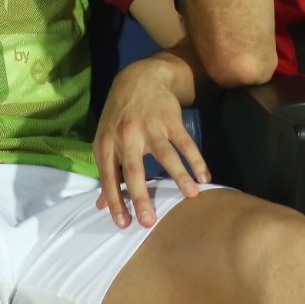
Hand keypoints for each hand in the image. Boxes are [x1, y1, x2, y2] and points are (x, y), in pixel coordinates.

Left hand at [93, 60, 209, 227]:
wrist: (138, 79)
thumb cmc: (119, 116)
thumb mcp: (105, 140)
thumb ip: (106, 172)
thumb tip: (100, 205)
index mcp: (107, 144)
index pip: (109, 177)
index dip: (115, 201)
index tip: (124, 224)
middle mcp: (126, 136)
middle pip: (134, 170)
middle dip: (141, 197)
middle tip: (150, 221)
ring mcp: (150, 127)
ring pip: (165, 155)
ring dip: (179, 176)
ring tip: (191, 196)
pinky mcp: (170, 119)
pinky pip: (185, 142)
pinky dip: (196, 160)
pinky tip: (204, 176)